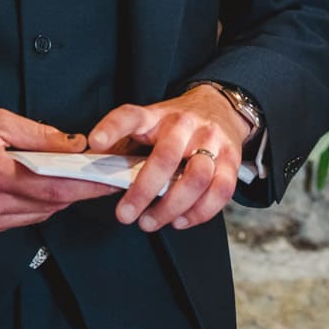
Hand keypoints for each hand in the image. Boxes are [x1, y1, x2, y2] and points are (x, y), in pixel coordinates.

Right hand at [0, 108, 118, 240]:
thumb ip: (38, 134)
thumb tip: (72, 143)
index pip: (58, 187)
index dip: (88, 186)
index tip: (109, 180)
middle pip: (51, 204)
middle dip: (77, 191)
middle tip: (96, 177)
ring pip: (36, 216)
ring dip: (55, 200)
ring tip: (67, 179)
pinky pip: (16, 222)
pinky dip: (32, 208)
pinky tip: (34, 190)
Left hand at [89, 85, 250, 233]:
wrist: (220, 108)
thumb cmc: (176, 125)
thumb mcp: (148, 123)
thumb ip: (125, 146)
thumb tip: (95, 174)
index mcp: (157, 115)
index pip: (131, 116)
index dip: (112, 128)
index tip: (96, 142)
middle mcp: (186, 125)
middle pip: (166, 157)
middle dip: (143, 191)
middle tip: (125, 214)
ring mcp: (212, 141)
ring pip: (197, 177)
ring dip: (172, 207)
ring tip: (152, 221)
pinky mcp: (232, 159)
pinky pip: (221, 190)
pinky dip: (200, 212)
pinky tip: (181, 220)